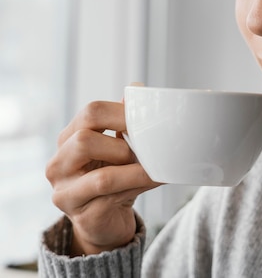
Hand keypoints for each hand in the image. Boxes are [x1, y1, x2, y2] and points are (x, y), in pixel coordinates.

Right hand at [45, 100, 159, 254]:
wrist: (106, 221)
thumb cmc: (114, 177)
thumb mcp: (118, 146)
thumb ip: (123, 121)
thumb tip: (136, 88)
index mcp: (68, 138)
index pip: (90, 112)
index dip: (122, 112)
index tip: (148, 117)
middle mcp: (59, 164)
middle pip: (84, 140)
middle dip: (122, 143)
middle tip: (143, 149)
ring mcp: (65, 193)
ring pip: (102, 177)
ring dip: (136, 170)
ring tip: (154, 168)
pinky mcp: (81, 216)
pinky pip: (114, 199)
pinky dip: (139, 186)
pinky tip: (155, 179)